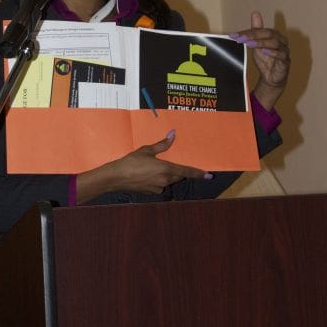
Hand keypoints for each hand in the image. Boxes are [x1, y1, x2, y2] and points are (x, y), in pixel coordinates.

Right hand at [76, 131, 208, 202]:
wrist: (116, 177)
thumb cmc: (131, 162)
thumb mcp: (147, 150)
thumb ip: (162, 145)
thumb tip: (172, 134)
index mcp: (166, 169)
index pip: (186, 171)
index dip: (198, 173)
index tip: (209, 175)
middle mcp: (165, 180)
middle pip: (178, 176)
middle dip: (177, 170)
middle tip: (168, 163)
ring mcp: (158, 188)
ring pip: (168, 180)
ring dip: (166, 174)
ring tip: (152, 167)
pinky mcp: (151, 192)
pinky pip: (159, 185)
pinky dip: (157, 179)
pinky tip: (146, 174)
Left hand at [230, 11, 290, 110]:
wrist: (271, 78)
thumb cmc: (266, 59)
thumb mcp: (257, 44)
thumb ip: (256, 30)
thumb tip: (255, 13)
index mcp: (274, 35)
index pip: (261, 30)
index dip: (248, 32)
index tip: (235, 35)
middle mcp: (281, 41)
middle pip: (269, 34)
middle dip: (254, 35)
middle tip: (241, 38)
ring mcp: (284, 51)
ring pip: (275, 43)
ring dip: (262, 43)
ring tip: (250, 43)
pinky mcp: (285, 61)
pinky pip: (281, 55)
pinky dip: (273, 52)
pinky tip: (265, 51)